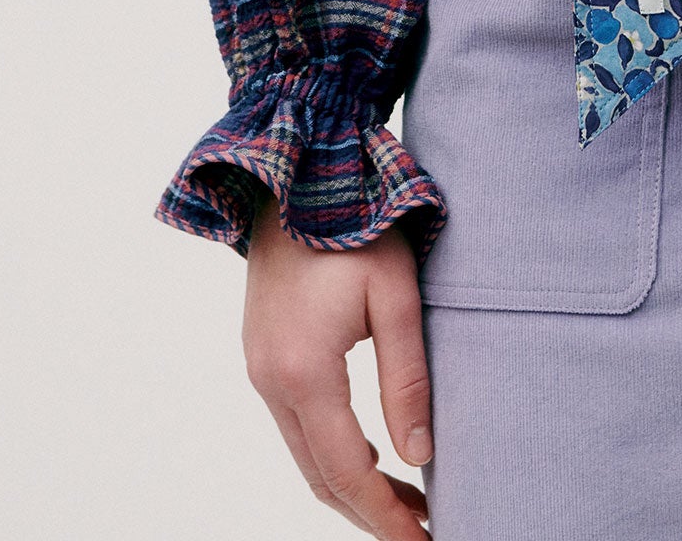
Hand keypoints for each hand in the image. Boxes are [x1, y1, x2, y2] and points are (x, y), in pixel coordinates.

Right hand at [242, 199, 432, 537]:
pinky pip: (296, 426)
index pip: (347, 471)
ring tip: (408, 501)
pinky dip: (332, 453)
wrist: (294, 176)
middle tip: (421, 532)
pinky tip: (371, 454)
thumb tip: (421, 456)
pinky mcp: (263, 356)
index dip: (385, 515)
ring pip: (305, 456)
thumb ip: (408, 378)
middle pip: (320, 476)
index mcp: (304, 372)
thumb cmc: (355, 225)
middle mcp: (271, 382)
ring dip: (351, 485)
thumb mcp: (395, 295)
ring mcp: (261, 370)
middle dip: (370, 513)